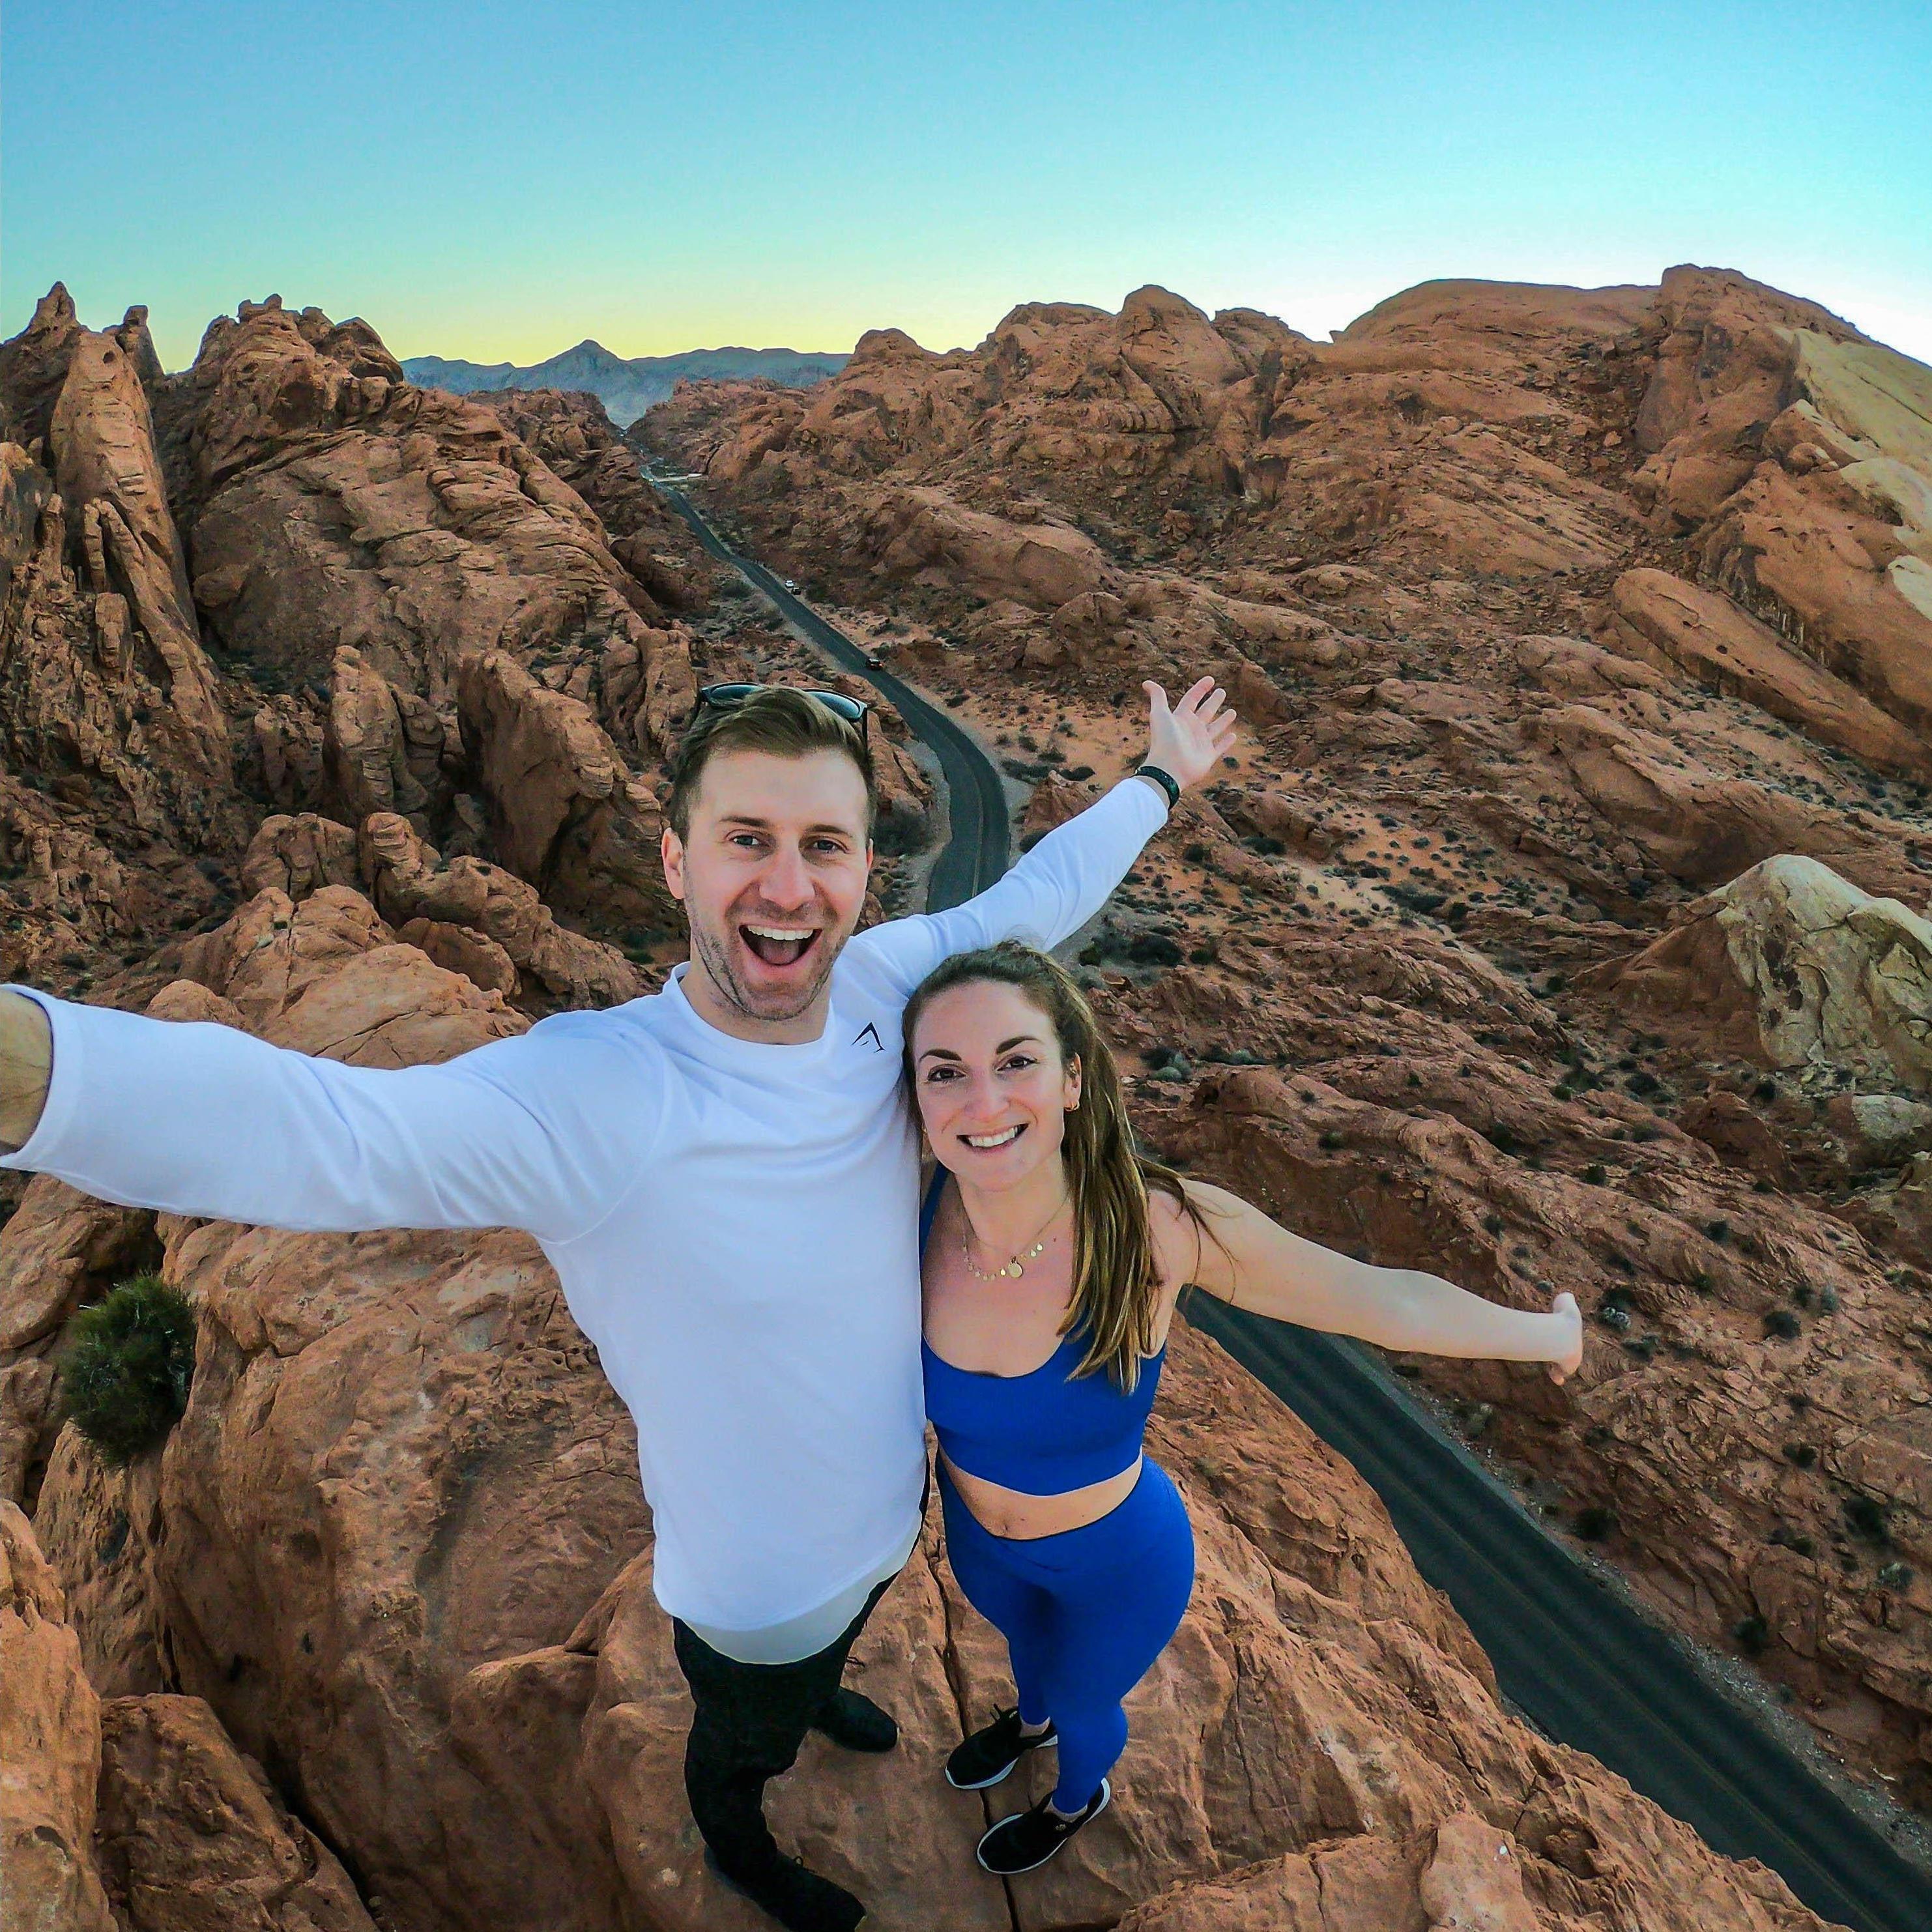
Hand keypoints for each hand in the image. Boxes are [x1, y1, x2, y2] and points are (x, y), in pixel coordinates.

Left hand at [1143, 677, 1236, 793]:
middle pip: (1205, 711)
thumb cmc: (1164, 740)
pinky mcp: (1208, 756)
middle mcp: (1191, 729)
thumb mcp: (1160, 714)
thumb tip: (1146, 682)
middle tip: (1222, 691)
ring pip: (1215, 728)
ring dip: (1224, 720)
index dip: (1200, 688)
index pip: (1192, 699)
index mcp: (1181, 718)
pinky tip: (1234, 735)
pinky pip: (1220, 747)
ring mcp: (1200, 743)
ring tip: (1233, 712)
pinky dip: (1227, 742)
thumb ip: (1157, 697)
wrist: (1169, 768)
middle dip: (1214, 702)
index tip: (1211, 679)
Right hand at [1544, 1291, 1582, 1384]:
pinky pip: (1560, 1375)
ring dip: (1557, 1367)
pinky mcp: (1565, 1369)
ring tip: (1551, 1368)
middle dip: (1562, 1356)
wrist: (1563, 1333)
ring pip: (1564, 1367)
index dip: (1566, 1342)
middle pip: (1569, 1355)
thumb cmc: (1563, 1317)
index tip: (1561, 1344)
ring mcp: (1572, 1361)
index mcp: (1576, 1335)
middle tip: (1554, 1355)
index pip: (1573, 1341)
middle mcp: (1577, 1350)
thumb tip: (1567, 1294)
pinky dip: (1557, 1377)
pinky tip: (1556, 1379)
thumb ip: (1566, 1298)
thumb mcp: (1564, 1301)